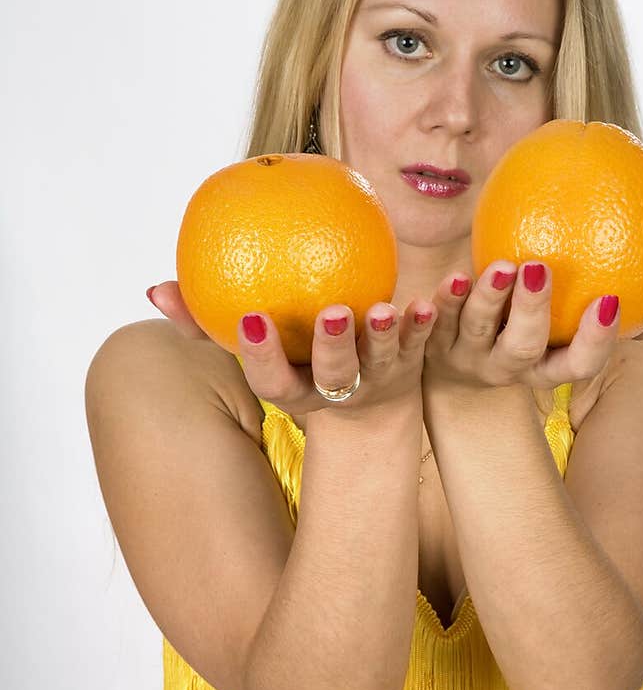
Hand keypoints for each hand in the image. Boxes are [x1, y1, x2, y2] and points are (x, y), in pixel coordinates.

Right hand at [146, 281, 436, 418]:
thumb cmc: (291, 358)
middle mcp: (337, 391)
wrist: (366, 401)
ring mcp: (377, 379)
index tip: (250, 319)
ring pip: (385, 361)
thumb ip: (202, 320)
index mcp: (295, 390)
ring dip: (390, 336)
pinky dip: (430, 318)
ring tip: (390, 309)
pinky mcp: (413, 362)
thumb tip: (156, 289)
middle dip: (334, 348)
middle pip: (334, 376)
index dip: (260, 356)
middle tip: (335, 313)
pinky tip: (439, 292)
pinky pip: (425, 338)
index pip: (272, 381)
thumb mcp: (252, 347)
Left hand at [421, 260, 642, 395]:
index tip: (609, 301)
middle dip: (532, 313)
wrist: (454, 376)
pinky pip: (433, 320)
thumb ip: (619, 323)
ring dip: (487, 298)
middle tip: (540, 270)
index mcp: (546, 368)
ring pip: (477, 329)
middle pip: (523, 348)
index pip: (578, 365)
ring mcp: (468, 355)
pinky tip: (453, 275)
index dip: (595, 340)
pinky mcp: (431, 340)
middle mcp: (508, 367)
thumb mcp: (568, 338)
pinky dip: (442, 300)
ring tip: (500, 265)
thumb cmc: (531, 339)